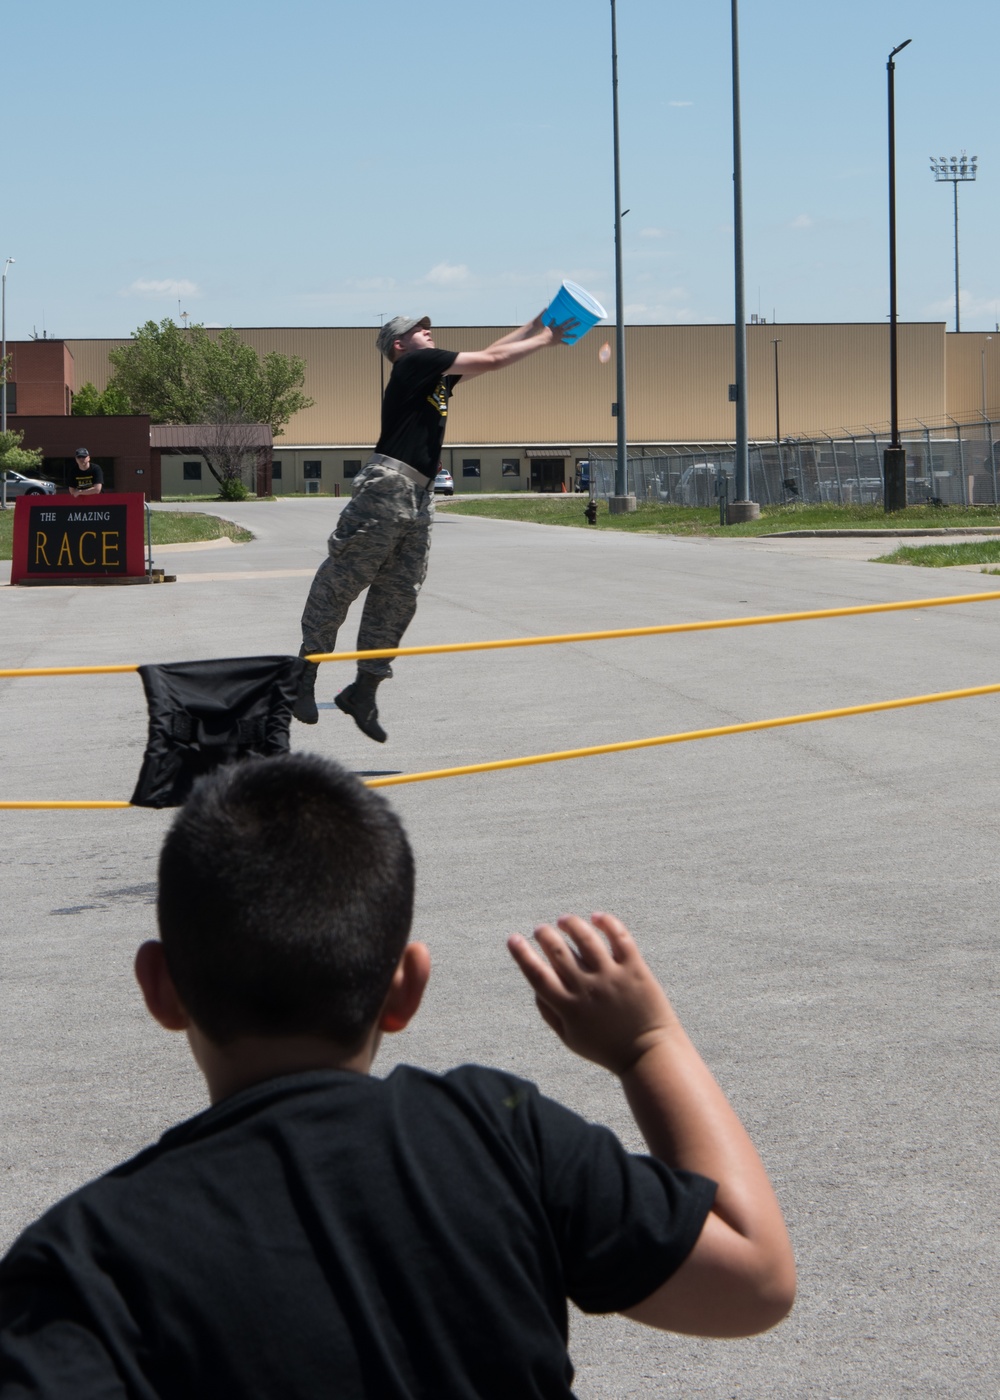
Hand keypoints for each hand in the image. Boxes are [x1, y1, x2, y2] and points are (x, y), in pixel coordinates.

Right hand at [507, 913, 678, 1075]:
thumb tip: (536, 984)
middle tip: (540, 930)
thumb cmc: (606, 1047)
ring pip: (585, 938)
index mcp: (568, 1008)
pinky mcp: (634, 969)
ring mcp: (611, 976)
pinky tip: (596, 917)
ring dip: (570, 924)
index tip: (513, 938)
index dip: (521, 954)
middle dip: (544, 935)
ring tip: (564, 921)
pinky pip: (619, 937)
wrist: (648, 1054)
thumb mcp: (569, 1038)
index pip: (537, 974)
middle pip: (558, 951)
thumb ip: (549, 1012)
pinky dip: (606, 922)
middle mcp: (587, 989)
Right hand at [542, 315, 577, 344]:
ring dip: (572, 336)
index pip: (565, 322)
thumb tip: (554, 317)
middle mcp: (560, 332)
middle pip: (569, 328)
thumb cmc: (545, 332)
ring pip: (567, 336)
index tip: (574, 318)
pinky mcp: (558, 341)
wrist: (544, 340)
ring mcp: (560, 337)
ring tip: (577, 336)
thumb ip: (552, 322)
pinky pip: (563, 342)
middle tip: (579, 323)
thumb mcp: (548, 326)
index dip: (570, 320)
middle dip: (574, 325)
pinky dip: (566, 343)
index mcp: (558, 327)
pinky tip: (569, 344)